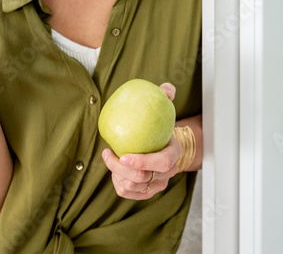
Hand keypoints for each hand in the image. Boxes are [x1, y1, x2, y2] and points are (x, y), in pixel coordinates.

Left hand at [102, 83, 181, 199]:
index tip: (123, 155)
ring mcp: (157, 185)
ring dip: (116, 173)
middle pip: (143, 177)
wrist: (160, 144)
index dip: (142, 162)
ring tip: (109, 157)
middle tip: (107, 153)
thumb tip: (166, 89)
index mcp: (174, 154)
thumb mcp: (164, 109)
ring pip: (133, 186)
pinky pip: (127, 193)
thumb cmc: (159, 125)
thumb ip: (165, 96)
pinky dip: (116, 182)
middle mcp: (168, 173)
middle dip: (120, 168)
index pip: (162, 163)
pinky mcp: (145, 192)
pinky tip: (112, 169)